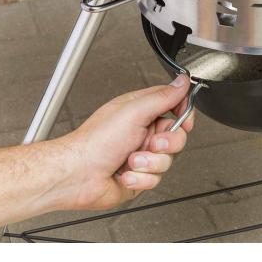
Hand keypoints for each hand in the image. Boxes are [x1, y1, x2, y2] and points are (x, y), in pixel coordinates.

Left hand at [58, 74, 193, 210]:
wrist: (76, 175)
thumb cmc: (95, 141)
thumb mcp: (134, 111)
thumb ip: (162, 97)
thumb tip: (182, 82)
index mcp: (141, 111)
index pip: (173, 105)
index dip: (184, 112)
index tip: (184, 120)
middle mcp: (142, 132)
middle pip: (176, 136)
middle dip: (167, 143)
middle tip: (154, 143)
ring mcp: (142, 155)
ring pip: (168, 161)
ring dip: (149, 163)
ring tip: (130, 160)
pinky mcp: (139, 176)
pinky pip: (155, 179)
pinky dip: (140, 178)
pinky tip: (124, 174)